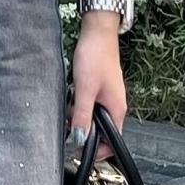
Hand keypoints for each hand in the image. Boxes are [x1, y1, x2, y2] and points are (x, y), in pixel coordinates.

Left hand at [67, 18, 125, 162]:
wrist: (97, 33)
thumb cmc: (95, 57)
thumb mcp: (84, 89)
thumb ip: (81, 115)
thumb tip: (79, 138)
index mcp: (117, 109)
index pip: (113, 141)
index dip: (98, 150)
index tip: (81, 151)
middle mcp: (115, 105)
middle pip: (102, 131)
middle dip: (84, 133)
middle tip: (68, 128)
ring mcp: (108, 97)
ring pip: (93, 118)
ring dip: (80, 118)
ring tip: (68, 110)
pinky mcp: (100, 89)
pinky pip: (90, 106)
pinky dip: (79, 106)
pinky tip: (71, 98)